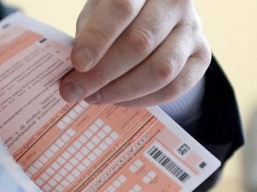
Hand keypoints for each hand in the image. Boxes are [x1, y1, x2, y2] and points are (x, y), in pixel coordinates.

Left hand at [60, 0, 210, 106]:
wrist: (154, 16)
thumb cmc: (115, 16)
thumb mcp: (97, 12)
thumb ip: (88, 35)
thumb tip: (75, 72)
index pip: (121, 8)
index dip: (97, 38)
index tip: (77, 63)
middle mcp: (175, 2)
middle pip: (140, 43)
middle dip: (101, 74)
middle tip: (73, 91)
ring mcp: (193, 29)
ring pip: (160, 69)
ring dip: (121, 90)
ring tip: (93, 97)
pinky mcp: (201, 56)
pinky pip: (175, 87)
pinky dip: (143, 100)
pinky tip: (119, 100)